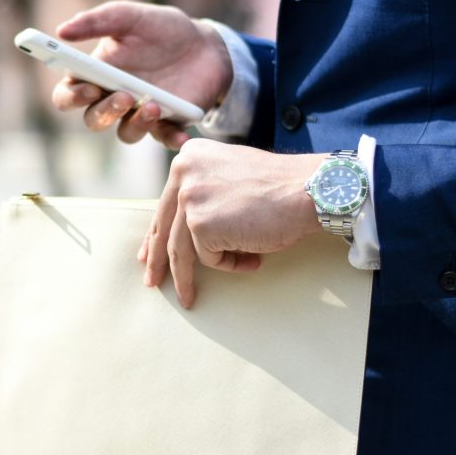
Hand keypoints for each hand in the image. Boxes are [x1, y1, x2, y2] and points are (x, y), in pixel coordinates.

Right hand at [52, 1, 232, 149]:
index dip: (71, 97)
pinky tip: (181, 134)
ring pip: (126, 133)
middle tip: (123, 96)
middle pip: (94, 120)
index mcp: (96, 75)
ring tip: (154, 105)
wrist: (205, 44)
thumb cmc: (161, 30)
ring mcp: (139, 114)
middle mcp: (113, 99)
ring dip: (136, 124)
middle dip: (104, 112)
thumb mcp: (130, 17)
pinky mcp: (168, 124)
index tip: (86, 87)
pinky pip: (164, 139)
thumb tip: (62, 31)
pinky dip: (171, 139)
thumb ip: (96, 21)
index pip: (68, 95)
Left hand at [139, 139, 326, 307]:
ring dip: (185, 277)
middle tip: (151, 280)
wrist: (308, 189)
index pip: (166, 203)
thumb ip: (206, 192)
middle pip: (164, 226)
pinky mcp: (200, 223)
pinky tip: (253, 258)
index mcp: (189, 157)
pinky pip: (209, 258)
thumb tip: (187, 228)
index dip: (157, 232)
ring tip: (189, 297)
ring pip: (180, 249)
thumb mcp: (231, 176)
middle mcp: (182, 171)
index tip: (147, 253)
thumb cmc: (280, 188)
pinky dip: (230, 264)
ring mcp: (190, 197)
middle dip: (156, 259)